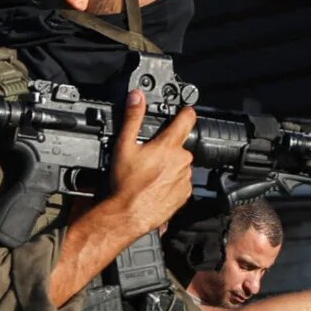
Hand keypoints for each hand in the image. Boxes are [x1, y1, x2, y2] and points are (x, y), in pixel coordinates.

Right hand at [108, 92, 198, 235]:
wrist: (129, 214)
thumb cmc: (126, 183)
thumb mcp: (124, 146)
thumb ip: (133, 118)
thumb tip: (136, 97)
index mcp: (169, 146)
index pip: (187, 119)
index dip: (186, 112)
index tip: (185, 110)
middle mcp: (182, 160)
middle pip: (180, 145)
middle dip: (167, 147)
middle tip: (150, 155)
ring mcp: (185, 178)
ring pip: (180, 164)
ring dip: (169, 166)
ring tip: (150, 174)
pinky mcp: (185, 193)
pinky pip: (181, 181)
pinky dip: (171, 181)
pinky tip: (156, 185)